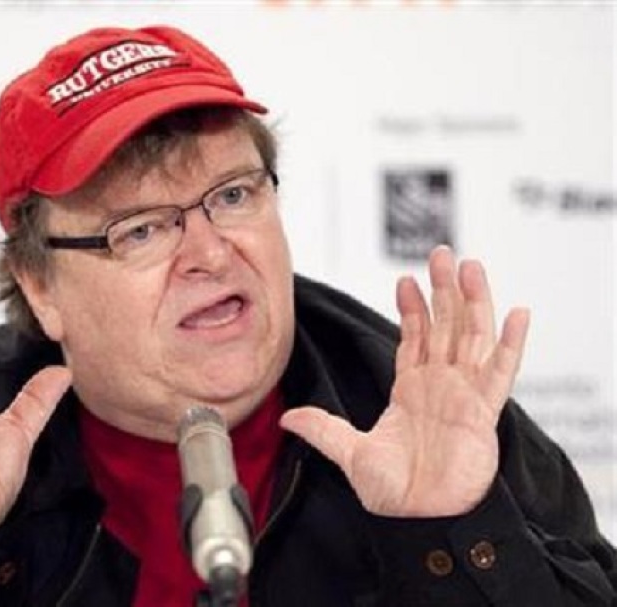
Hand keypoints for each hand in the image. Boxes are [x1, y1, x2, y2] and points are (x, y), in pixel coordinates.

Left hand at [281, 246, 529, 516]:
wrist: (419, 520)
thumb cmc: (392, 492)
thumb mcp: (349, 453)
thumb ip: (323, 429)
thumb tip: (286, 417)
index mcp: (409, 390)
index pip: (413, 337)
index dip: (412, 308)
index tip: (405, 280)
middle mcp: (438, 386)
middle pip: (445, 326)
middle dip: (444, 290)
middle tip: (441, 254)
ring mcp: (463, 395)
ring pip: (472, 338)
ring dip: (474, 302)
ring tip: (471, 267)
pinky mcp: (483, 413)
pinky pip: (500, 373)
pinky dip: (510, 344)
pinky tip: (515, 314)